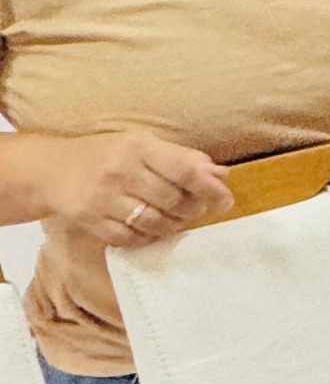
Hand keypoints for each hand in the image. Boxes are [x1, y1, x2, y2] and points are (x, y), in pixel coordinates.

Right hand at [36, 130, 234, 246]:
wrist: (50, 169)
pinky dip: (146, 237)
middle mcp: (120, 170)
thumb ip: (183, 159)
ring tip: (174, 219)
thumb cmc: (107, 155)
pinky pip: (131, 237)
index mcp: (138, 147)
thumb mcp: (143, 146)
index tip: (225, 199)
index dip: (210, 188)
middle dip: (192, 210)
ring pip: (155, 223)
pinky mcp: (90, 219)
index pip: (184, 170)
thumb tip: (221, 174)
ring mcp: (103, 197)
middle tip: (195, 209)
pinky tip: (148, 228)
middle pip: (173, 201)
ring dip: (173, 225)